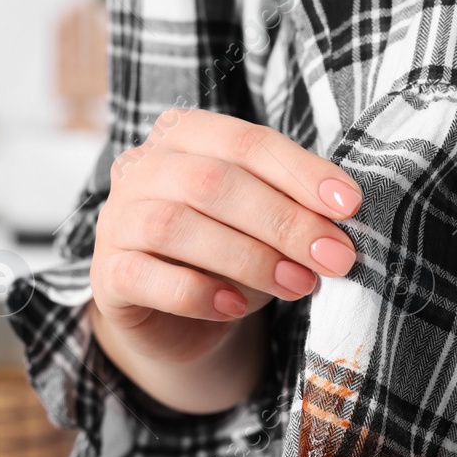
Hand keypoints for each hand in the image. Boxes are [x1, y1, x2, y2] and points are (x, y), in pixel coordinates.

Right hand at [89, 108, 360, 368]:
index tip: (349, 206)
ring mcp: (118, 220)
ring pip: (176, 226)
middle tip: (334, 257)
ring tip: (298, 284)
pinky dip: (198, 292)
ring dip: (248, 257)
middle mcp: (142, 168)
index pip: (246, 143)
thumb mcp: (265, 224)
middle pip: (212, 182)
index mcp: (184, 135)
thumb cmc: (228, 257)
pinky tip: (236, 307)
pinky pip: (147, 278)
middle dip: (283, 221)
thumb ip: (292, 211)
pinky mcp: (106, 274)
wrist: (178, 321)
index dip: (301, 173)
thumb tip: (338, 226)